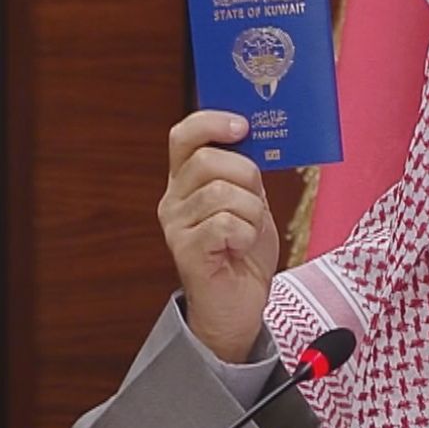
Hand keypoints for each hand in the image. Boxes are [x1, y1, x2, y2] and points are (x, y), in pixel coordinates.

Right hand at [158, 111, 280, 361]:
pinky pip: (225, 224)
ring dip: (251, 213)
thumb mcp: (249, 201)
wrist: (238, 305)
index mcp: (186, 181)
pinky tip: (240, 248)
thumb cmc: (243, 252)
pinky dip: (245, 234)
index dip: (211, 122)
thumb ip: (245, 172)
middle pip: (209, 161)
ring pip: (223, 193)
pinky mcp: (186, 250)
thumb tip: (255, 136)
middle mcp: (173, 200)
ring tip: (248, 233)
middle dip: (247, 177)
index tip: (242, 126)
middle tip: (255, 204)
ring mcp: (176, 226)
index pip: (184, 135)